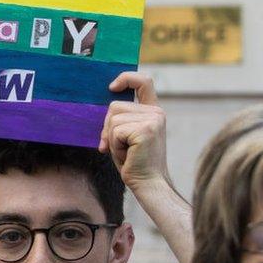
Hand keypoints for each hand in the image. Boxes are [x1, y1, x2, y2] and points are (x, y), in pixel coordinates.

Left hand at [99, 72, 169, 189]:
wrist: (148, 184)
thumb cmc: (134, 162)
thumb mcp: (127, 135)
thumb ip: (121, 118)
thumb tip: (106, 106)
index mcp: (153, 111)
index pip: (144, 82)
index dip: (126, 78)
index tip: (112, 87)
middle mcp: (156, 112)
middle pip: (115, 106)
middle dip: (108, 127)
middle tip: (119, 147)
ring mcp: (152, 119)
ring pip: (113, 119)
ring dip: (112, 139)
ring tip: (126, 152)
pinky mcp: (145, 129)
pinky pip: (115, 131)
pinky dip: (115, 146)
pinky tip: (127, 156)